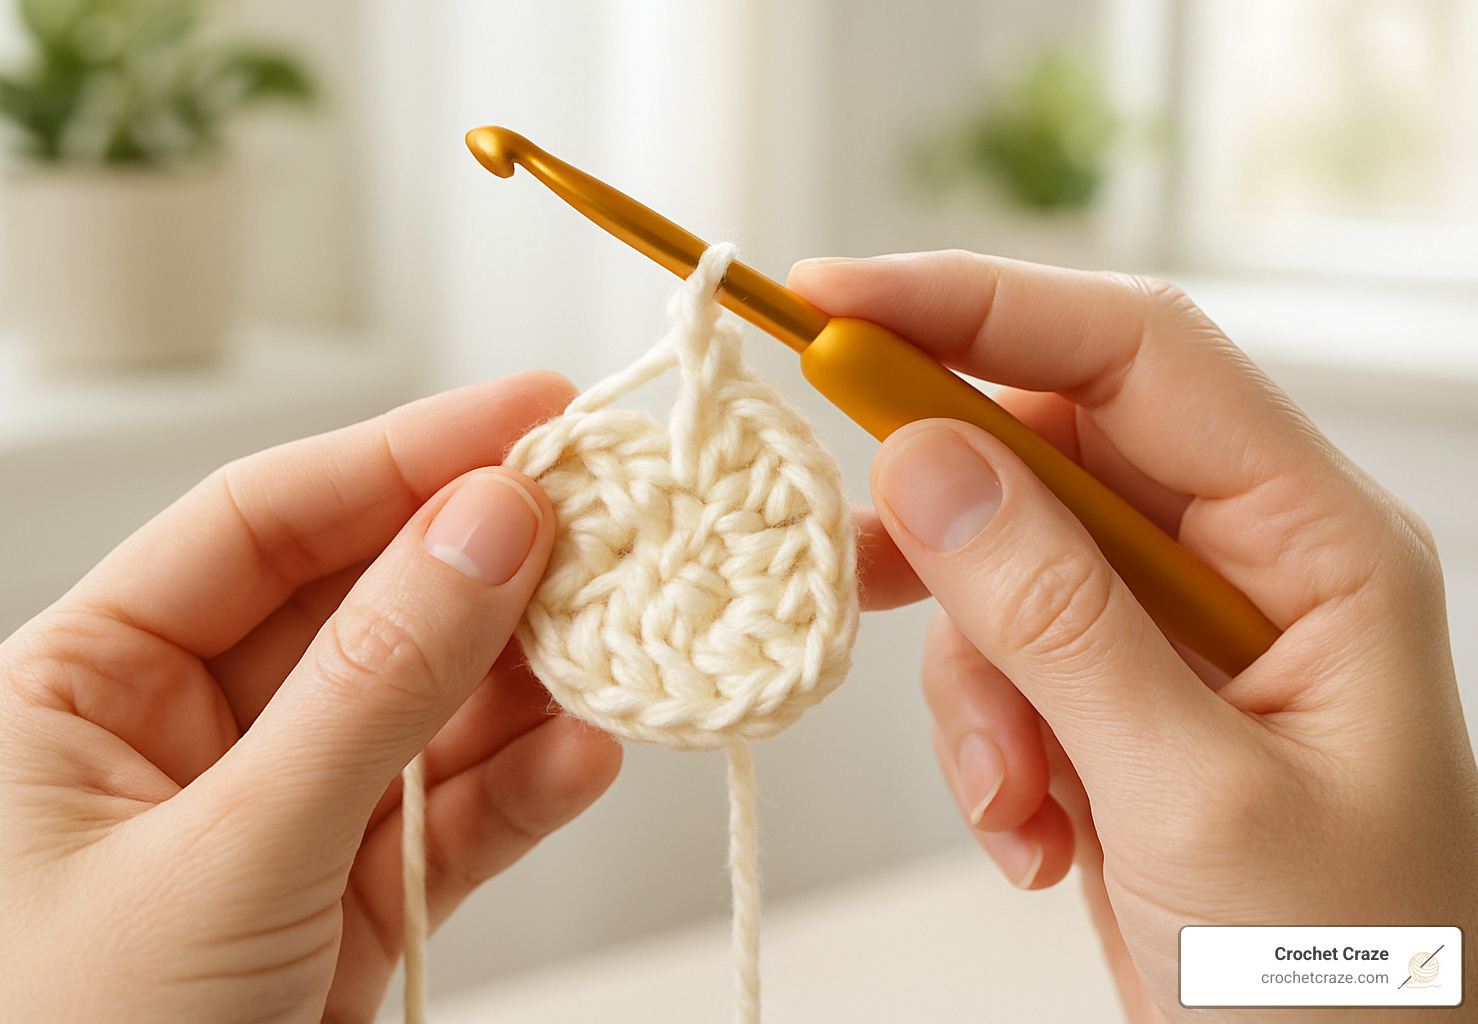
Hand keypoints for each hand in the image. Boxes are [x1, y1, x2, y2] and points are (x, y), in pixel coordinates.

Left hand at [0, 372, 621, 1022]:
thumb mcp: (228, 857)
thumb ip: (373, 686)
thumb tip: (488, 525)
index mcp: (82, 692)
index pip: (259, 524)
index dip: (399, 455)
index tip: (527, 414)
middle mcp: (178, 741)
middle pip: (361, 606)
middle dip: (486, 568)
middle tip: (615, 520)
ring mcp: (272, 821)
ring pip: (422, 711)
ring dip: (528, 678)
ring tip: (631, 634)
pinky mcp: (343, 905)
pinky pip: (447, 821)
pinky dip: (523, 790)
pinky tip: (593, 753)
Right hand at [793, 252, 1477, 1021]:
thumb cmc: (1337, 977)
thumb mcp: (1193, 800)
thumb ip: (1057, 621)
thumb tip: (926, 462)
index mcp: (1315, 543)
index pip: (1136, 351)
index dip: (976, 306)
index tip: (831, 306)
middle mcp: (1242, 559)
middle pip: (1048, 445)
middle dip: (944, 511)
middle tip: (853, 556)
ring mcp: (1167, 630)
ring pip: (998, 562)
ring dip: (967, 676)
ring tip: (1013, 792)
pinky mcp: (1107, 696)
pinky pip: (994, 658)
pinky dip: (980, 741)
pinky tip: (1036, 834)